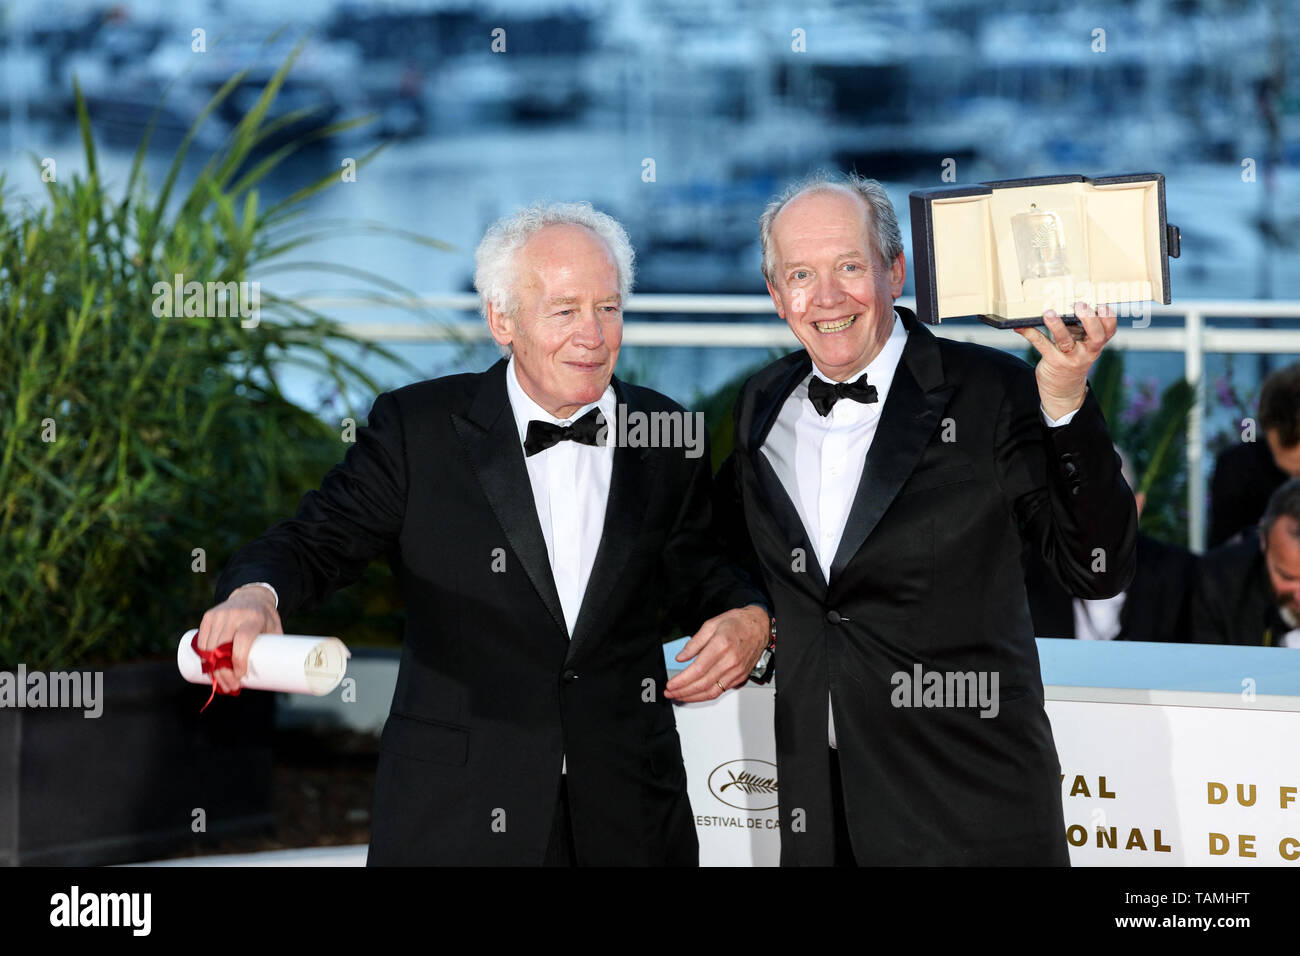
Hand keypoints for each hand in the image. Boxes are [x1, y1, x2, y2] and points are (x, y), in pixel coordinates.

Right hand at [194, 585, 281, 694]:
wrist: (251, 596)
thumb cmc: (265, 618)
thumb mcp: (274, 629)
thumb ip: (274, 649)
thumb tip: (274, 677)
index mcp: (254, 618)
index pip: (243, 639)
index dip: (239, 660)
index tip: (240, 676)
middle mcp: (234, 615)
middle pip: (222, 647)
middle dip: (224, 672)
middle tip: (231, 686)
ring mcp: (219, 615)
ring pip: (209, 648)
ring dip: (213, 670)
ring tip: (221, 683)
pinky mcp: (208, 617)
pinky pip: (201, 642)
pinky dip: (204, 659)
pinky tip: (209, 670)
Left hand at [663, 604, 768, 701]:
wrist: (760, 626)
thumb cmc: (738, 623)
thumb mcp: (711, 624)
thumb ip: (694, 642)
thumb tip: (681, 657)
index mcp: (721, 645)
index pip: (698, 670)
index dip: (682, 680)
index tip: (670, 684)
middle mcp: (730, 661)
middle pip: (703, 684)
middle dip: (683, 691)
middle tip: (670, 693)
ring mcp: (737, 671)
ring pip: (712, 691)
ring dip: (693, 697)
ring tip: (679, 696)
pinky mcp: (740, 677)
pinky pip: (721, 691)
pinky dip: (706, 695)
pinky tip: (695, 694)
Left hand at [1014, 302, 1117, 420]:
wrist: (1064, 390)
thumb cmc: (1073, 358)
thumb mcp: (1082, 345)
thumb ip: (1079, 328)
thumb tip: (1063, 304)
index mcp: (1096, 344)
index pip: (1108, 331)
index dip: (1108, 318)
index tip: (1102, 306)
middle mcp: (1087, 352)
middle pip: (1095, 336)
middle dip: (1089, 320)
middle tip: (1080, 306)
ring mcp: (1070, 358)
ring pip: (1066, 341)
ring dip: (1057, 326)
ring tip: (1049, 313)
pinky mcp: (1053, 362)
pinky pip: (1042, 345)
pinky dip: (1030, 333)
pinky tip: (1021, 326)